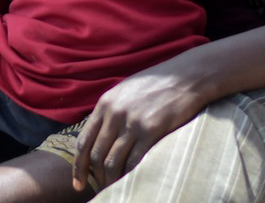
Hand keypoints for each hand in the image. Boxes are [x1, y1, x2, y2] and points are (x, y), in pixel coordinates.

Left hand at [73, 62, 212, 189]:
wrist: (185, 76)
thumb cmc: (156, 84)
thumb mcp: (125, 91)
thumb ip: (110, 111)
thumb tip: (99, 136)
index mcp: (105, 103)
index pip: (83, 141)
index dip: (78, 166)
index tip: (78, 183)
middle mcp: (114, 113)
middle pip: (96, 155)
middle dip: (95, 177)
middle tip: (100, 189)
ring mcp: (132, 122)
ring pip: (113, 162)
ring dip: (111, 180)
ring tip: (114, 188)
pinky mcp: (151, 130)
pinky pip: (134, 161)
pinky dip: (130, 175)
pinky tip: (131, 180)